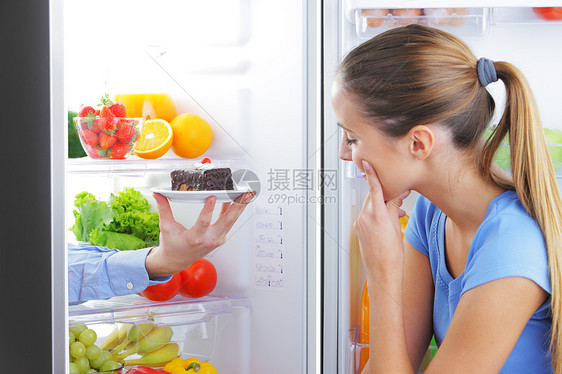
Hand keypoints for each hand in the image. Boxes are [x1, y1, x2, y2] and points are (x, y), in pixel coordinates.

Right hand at [146, 191, 255, 276]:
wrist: (176, 261)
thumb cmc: (172, 245)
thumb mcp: (166, 227)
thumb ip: (163, 209)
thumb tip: (158, 193)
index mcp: (195, 239)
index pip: (203, 223)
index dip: (208, 210)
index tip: (213, 197)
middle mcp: (209, 240)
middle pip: (226, 221)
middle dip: (237, 206)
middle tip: (244, 194)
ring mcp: (217, 240)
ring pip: (231, 221)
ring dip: (240, 207)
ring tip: (247, 194)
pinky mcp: (220, 238)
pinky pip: (228, 222)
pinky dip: (233, 210)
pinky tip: (236, 199)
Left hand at [355, 160, 409, 276]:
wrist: (383, 273)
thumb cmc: (393, 255)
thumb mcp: (397, 227)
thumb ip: (394, 208)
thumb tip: (397, 195)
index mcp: (377, 215)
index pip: (374, 189)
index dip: (372, 175)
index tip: (368, 163)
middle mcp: (365, 218)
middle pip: (373, 197)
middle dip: (385, 194)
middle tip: (399, 193)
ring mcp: (360, 224)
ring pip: (371, 206)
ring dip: (382, 205)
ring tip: (396, 213)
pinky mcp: (359, 230)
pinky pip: (367, 216)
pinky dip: (377, 214)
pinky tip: (387, 221)